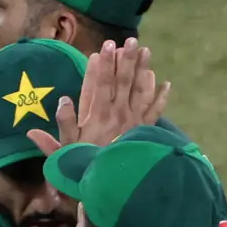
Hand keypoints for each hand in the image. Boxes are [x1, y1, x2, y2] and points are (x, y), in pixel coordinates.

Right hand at [27, 38, 171, 155]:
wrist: (116, 185)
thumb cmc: (85, 167)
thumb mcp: (64, 151)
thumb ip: (60, 126)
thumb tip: (62, 100)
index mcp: (95, 116)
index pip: (98, 85)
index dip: (100, 67)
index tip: (103, 49)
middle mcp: (117, 114)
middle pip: (121, 82)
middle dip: (124, 60)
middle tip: (129, 40)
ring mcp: (134, 121)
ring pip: (140, 90)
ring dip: (143, 70)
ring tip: (146, 51)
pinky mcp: (146, 130)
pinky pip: (155, 111)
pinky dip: (161, 97)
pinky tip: (166, 83)